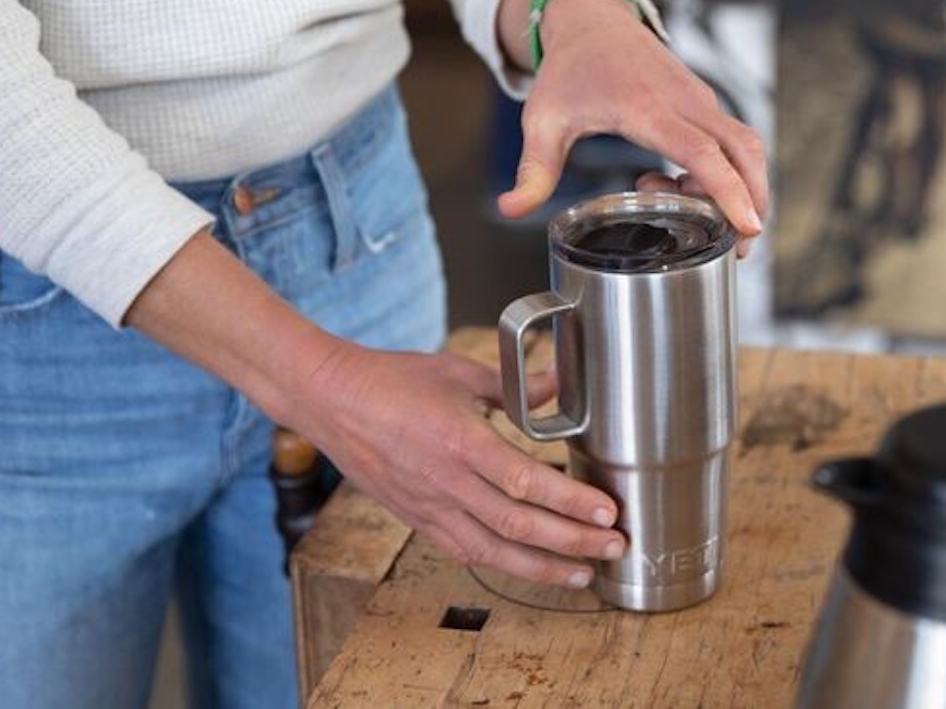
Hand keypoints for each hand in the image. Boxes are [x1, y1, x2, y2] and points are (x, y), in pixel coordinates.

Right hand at [290, 342, 626, 587]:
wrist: (331, 401)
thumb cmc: (393, 380)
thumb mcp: (460, 372)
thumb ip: (515, 385)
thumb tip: (560, 383)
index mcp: (460, 441)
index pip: (525, 481)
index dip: (570, 501)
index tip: (607, 510)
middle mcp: (446, 483)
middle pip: (519, 525)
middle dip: (573, 541)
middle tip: (614, 546)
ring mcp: (429, 507)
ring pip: (494, 550)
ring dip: (544, 567)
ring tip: (584, 573)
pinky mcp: (417, 519)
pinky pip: (465, 551)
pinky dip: (503, 563)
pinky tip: (531, 567)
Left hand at [498, 0, 769, 254]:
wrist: (591, 22)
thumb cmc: (569, 71)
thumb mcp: (543, 121)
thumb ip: (533, 170)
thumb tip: (510, 209)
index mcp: (648, 109)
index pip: (703, 153)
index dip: (729, 192)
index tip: (748, 226)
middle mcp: (685, 102)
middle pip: (743, 152)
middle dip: (753, 200)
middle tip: (740, 247)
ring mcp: (701, 101)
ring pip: (745, 147)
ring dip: (739, 187)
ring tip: (700, 219)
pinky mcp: (704, 104)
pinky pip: (732, 141)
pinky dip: (726, 171)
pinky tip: (683, 188)